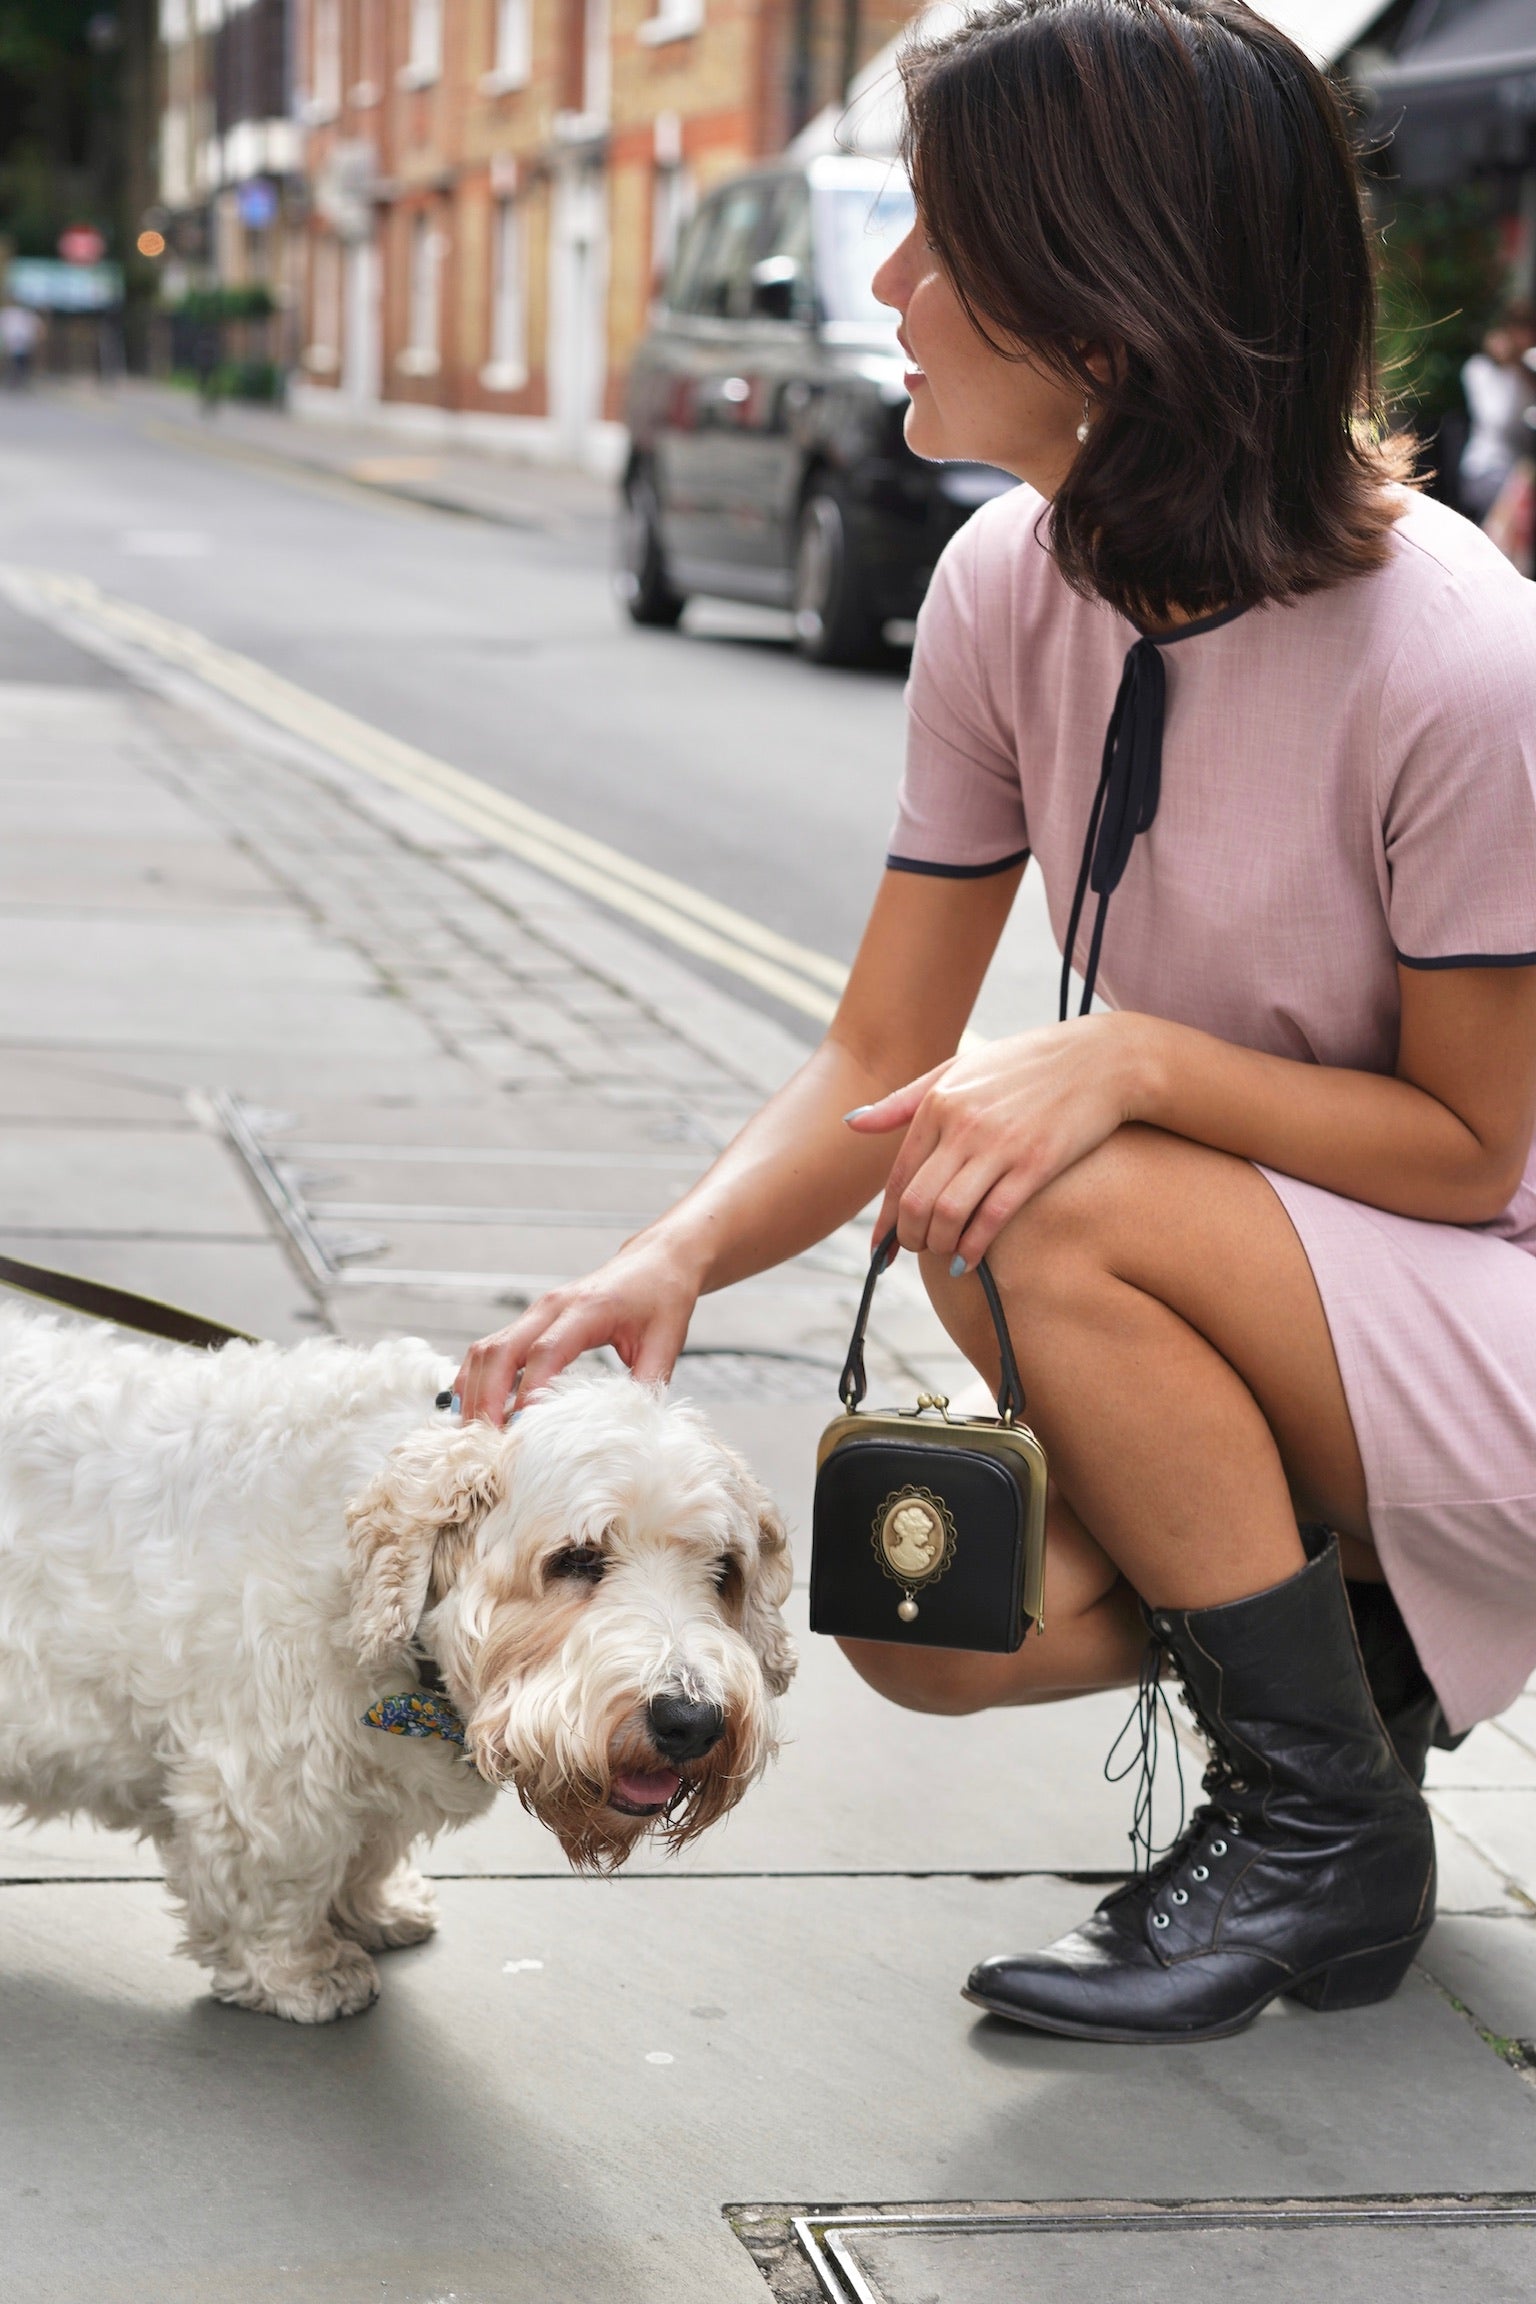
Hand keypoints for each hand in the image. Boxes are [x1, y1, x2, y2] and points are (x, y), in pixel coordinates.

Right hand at [453, 1234, 705, 1422]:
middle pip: (501, 1351)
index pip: (546, 1352)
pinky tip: (474, 1406)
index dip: (530, 1392)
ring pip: (487, 1349)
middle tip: (484, 1443)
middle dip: (486, 1398)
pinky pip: (491, 1348)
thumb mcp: (667, 1341)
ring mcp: (536, 1311)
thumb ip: (648, 1383)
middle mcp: (551, 1306)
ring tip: (473, 1434)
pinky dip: (477, 1378)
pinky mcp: (531, 1319)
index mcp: (588, 1309)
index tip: (521, 1430)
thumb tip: (632, 1429)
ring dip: (475, 1391)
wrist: (656, 1259)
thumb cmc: (663, 1298)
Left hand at [846, 1013, 1149, 1269]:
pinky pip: (992, 1217)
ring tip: (944, 1253)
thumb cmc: (1026, 1064)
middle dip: (909, 1238)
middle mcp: (962, 1125)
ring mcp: (1000, 1145)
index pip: (899, 1176)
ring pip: (948, 1214)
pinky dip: (974, 1245)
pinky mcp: (1036, 1164)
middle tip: (917, 1251)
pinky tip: (970, 1257)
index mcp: (939, 1102)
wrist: (1101, 1059)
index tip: (882, 1247)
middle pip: (916, 1202)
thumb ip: (903, 1101)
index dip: (886, 1220)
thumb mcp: (959, 1069)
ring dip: (939, 1246)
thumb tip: (851, 1123)